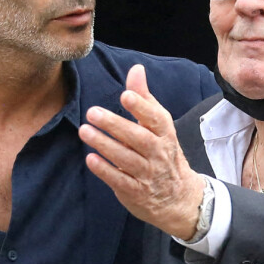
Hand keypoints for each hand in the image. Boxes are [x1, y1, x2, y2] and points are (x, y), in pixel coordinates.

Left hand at [78, 64, 203, 239]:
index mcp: (165, 133)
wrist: (178, 195)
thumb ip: (143, 97)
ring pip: (126, 158)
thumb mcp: (158, 124)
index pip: (156, 118)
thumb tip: (136, 69)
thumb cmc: (162, 151)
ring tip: (84, 131)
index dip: (141, 107)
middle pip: (138, 137)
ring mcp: (148, 173)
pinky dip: (105, 170)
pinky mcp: (136, 191)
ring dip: (105, 145)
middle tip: (93, 112)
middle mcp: (159, 152)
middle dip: (115, 125)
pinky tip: (91, 159)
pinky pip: (120, 180)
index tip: (125, 95)